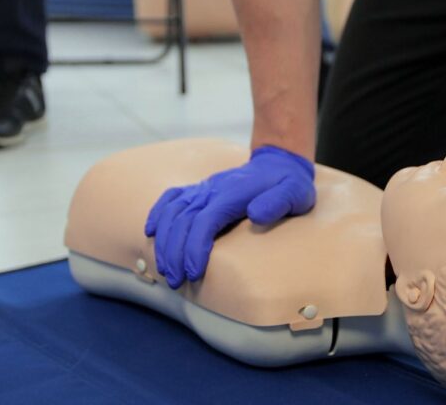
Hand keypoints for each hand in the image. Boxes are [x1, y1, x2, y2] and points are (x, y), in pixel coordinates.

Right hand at [144, 146, 315, 288]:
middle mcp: (212, 189)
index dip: (195, 248)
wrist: (278, 163)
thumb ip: (277, 202)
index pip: (205, 221)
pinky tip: (150, 233)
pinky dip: (157, 214)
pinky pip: (170, 198)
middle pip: (183, 221)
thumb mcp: (295, 192)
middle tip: (176, 281)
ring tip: (164, 270)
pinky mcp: (198, 190)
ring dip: (164, 242)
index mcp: (233, 194)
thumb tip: (256, 214)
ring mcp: (203, 188)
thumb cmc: (288, 184)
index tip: (194, 273)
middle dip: (175, 253)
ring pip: (172, 212)